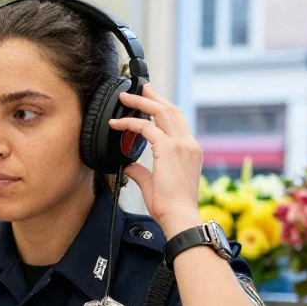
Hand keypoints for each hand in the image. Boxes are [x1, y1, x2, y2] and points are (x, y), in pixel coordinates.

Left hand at [110, 83, 203, 236]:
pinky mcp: (169, 149)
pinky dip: (130, 123)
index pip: (177, 122)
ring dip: (142, 102)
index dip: (162, 109)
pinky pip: (146, 128)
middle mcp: (188, 144)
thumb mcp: (153, 183)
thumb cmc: (170, 206)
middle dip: (154, 97)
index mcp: (190, 150)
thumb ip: (141, 170)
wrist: (179, 217)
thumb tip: (129, 164)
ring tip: (126, 96)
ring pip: (162, 112)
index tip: (149, 102)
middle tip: (140, 88)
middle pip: (171, 110)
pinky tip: (116, 124)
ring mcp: (181, 145)